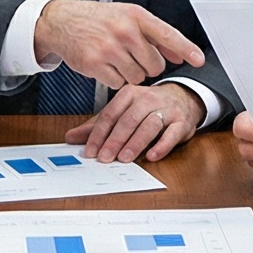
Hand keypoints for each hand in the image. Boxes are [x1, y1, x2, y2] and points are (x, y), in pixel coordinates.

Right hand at [33, 0, 204, 88]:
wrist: (61, 21)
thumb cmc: (97, 19)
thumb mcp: (126, 17)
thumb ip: (154, 35)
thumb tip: (180, 56)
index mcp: (135, 15)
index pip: (167, 34)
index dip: (186, 49)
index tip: (199, 60)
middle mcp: (124, 30)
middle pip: (155, 65)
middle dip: (148, 66)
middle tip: (133, 56)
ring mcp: (109, 48)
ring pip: (138, 77)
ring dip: (131, 73)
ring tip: (117, 59)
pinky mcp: (95, 64)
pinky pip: (118, 84)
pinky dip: (114, 79)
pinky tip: (105, 65)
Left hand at [68, 83, 202, 162]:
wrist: (182, 99)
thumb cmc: (147, 108)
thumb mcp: (121, 112)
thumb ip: (97, 126)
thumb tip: (70, 137)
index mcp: (129, 94)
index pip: (110, 114)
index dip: (99, 134)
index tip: (90, 151)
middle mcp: (147, 99)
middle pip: (129, 119)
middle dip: (115, 140)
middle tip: (105, 157)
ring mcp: (167, 109)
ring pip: (150, 125)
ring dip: (136, 142)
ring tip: (125, 158)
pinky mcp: (182, 122)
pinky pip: (172, 134)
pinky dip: (162, 145)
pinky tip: (152, 155)